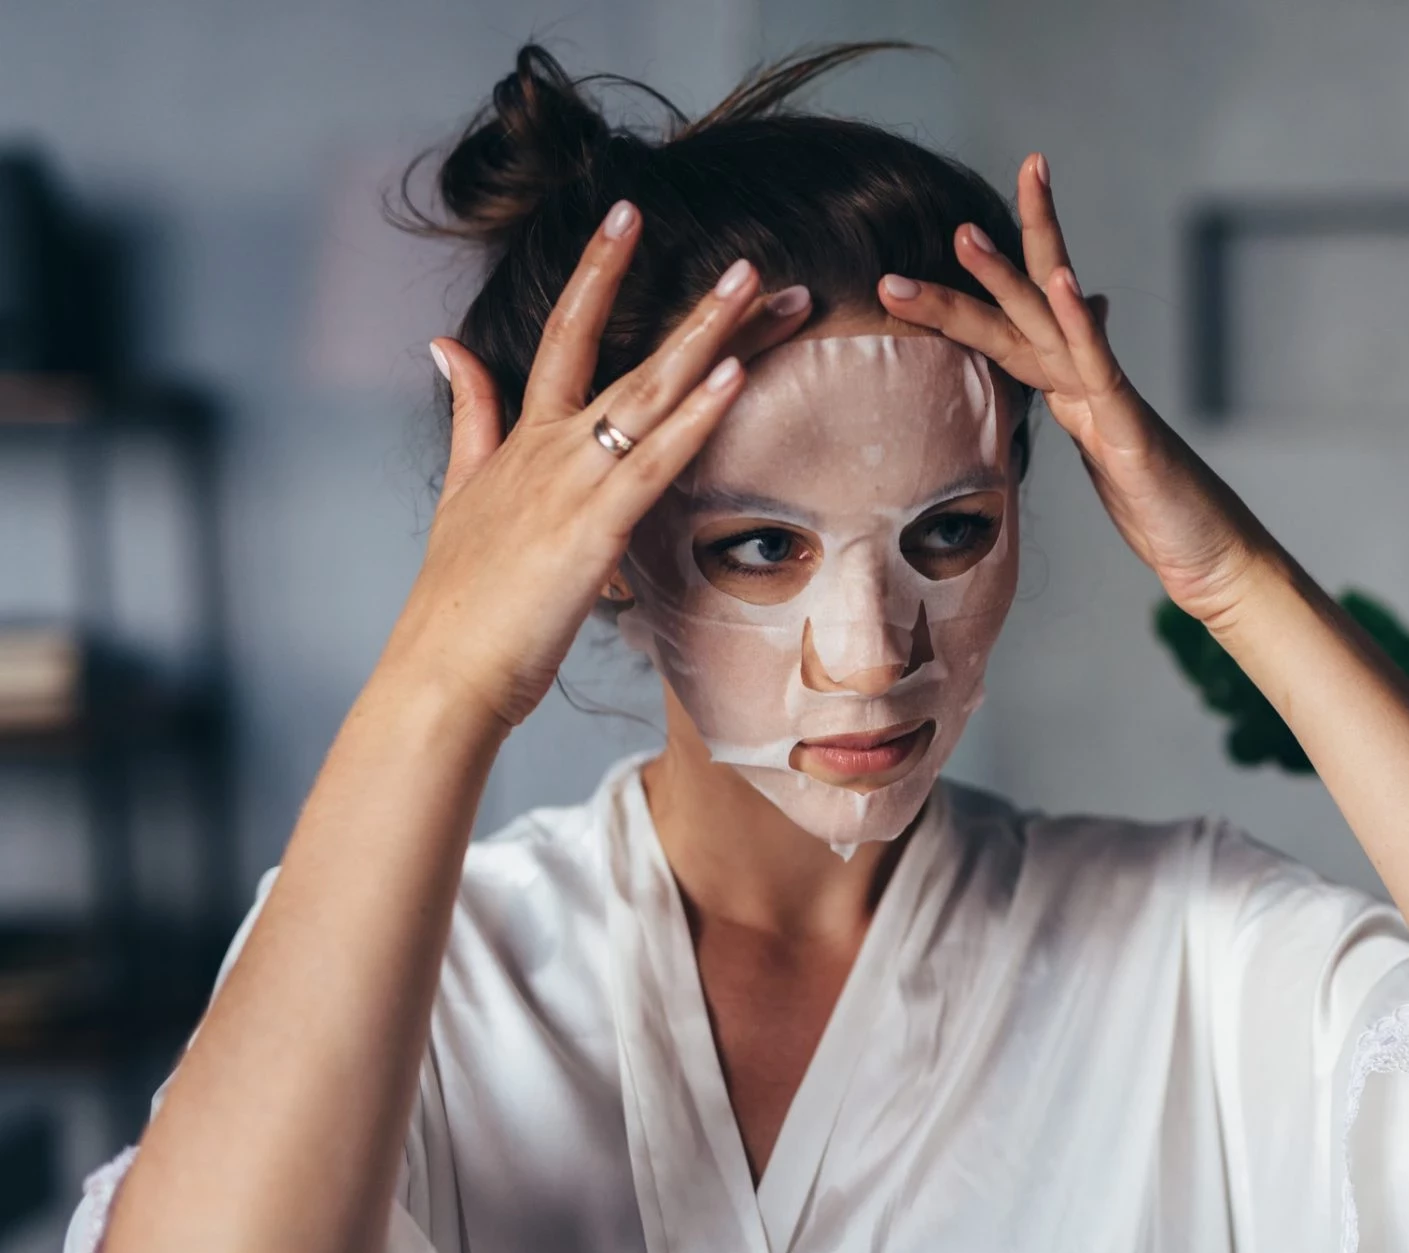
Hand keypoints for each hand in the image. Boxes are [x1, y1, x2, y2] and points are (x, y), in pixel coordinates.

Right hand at [387, 202, 813, 726]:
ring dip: (708, 340)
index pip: (565, 334)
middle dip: (695, 308)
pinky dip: (693, 418)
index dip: (597, 270)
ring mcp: (571, 485)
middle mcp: (550, 449)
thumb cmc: (463, 602)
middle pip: (629, 356)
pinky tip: (730, 377)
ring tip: (758, 290)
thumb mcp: (461, 493)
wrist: (443, 674)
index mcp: (524, 441)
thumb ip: (467, 415)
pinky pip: (654, 461)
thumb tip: (445, 345)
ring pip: (650, 394)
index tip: (629, 214)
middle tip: (751, 260)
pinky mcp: (593, 529)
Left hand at [876, 154, 1278, 628]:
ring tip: (964, 236)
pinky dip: (1081, 322)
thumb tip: (1076, 347)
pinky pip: (1100, 369)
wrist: (1212, 554)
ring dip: (1006, 279)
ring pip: (1050, 328)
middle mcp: (1087, 382)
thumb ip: (1082, 396)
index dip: (979, 283)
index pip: (1015, 324)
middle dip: (988, 258)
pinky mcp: (1130, 432)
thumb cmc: (1158, 507)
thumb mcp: (1104, 447)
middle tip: (952, 211)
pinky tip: (1062, 282)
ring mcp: (1110, 401)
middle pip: (1027, 307)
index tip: (943, 240)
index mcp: (1071, 388)